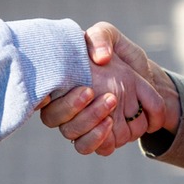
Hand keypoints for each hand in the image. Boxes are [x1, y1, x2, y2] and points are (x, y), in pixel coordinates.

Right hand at [40, 23, 178, 155]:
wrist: (143, 76)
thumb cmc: (117, 54)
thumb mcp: (109, 35)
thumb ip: (100, 37)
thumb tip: (100, 58)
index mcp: (59, 83)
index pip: (39, 95)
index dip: (41, 98)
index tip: (51, 93)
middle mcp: (65, 107)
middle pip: (53, 118)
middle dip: (72, 107)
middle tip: (92, 91)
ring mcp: (81, 124)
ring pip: (72, 135)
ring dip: (88, 123)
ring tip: (110, 103)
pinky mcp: (100, 138)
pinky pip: (91, 147)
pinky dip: (99, 140)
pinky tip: (111, 124)